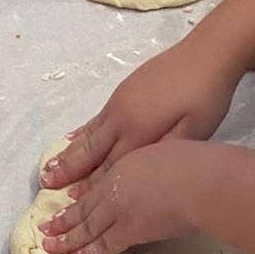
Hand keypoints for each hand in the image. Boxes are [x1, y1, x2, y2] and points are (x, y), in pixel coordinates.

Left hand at [40, 139, 201, 253]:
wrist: (198, 181)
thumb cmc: (191, 162)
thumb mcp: (163, 151)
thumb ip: (149, 163)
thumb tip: (148, 174)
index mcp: (125, 166)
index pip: (97, 187)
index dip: (79, 198)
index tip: (65, 204)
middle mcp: (116, 189)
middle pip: (85, 208)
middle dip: (63, 220)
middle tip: (45, 229)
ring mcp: (119, 212)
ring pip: (86, 228)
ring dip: (65, 239)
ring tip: (48, 246)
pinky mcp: (128, 233)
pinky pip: (101, 248)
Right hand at [42, 39, 240, 191]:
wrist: (209, 51)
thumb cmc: (206, 97)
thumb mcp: (192, 132)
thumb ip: (162, 153)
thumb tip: (135, 173)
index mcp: (138, 131)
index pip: (108, 167)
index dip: (89, 186)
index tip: (70, 202)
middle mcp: (121, 117)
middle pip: (90, 151)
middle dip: (67, 170)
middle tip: (45, 185)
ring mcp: (120, 102)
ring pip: (89, 134)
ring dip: (68, 153)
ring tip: (48, 168)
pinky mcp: (124, 92)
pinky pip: (95, 119)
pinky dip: (80, 133)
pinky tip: (70, 139)